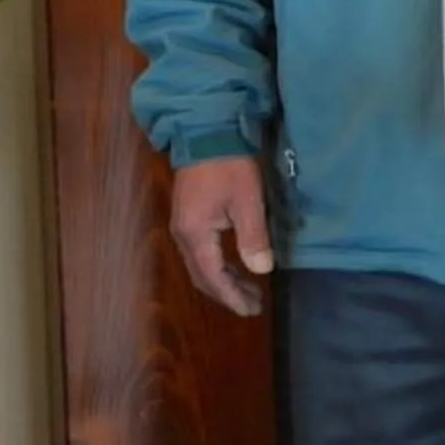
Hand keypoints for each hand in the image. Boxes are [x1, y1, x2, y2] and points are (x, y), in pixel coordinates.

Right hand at [170, 155, 274, 315]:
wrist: (206, 133)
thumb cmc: (229, 166)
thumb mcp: (248, 200)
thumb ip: (253, 237)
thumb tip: (261, 270)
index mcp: (195, 234)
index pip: (212, 276)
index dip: (231, 296)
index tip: (250, 310)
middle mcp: (183, 235)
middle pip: (203, 275)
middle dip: (227, 293)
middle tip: (253, 305)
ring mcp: (183, 226)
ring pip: (201, 265)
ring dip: (224, 280)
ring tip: (249, 290)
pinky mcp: (189, 217)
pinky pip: (202, 252)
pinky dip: (219, 265)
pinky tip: (236, 266)